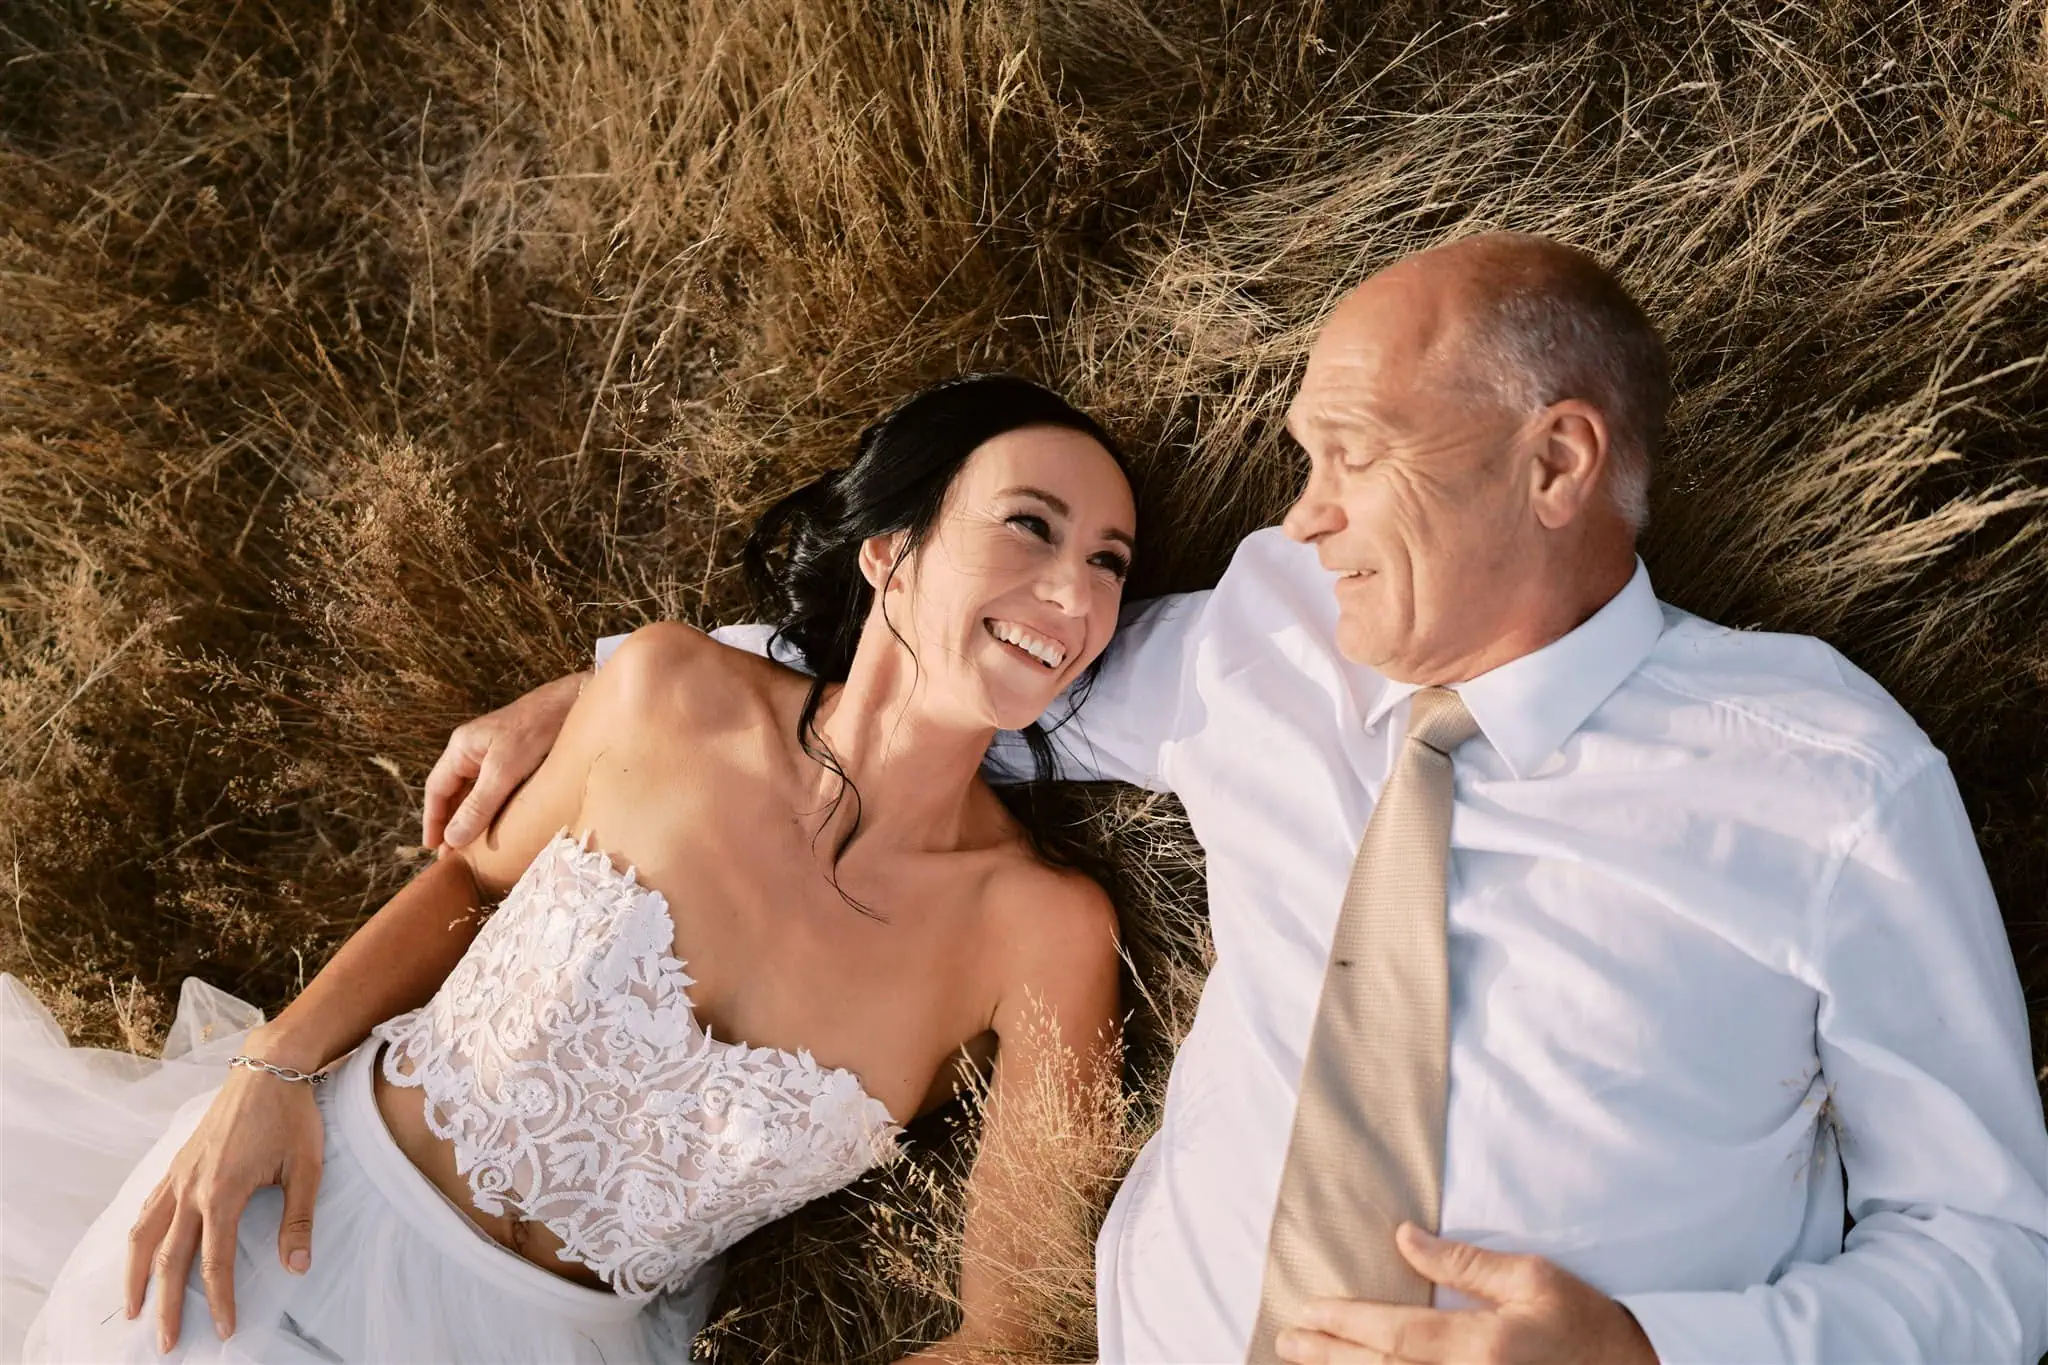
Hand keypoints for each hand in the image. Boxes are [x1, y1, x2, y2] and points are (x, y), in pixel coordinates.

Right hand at [123, 1034, 325, 1351]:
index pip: (215, 1262)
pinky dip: (138, 1237)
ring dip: (135, 1276)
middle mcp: (191, 1187)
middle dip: (166, 1305)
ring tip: (132, 1309)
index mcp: (223, 1192)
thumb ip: (299, 1220)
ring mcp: (178, 1174)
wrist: (270, 1066)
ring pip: (145, 1234)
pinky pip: (148, 1207)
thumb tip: (298, 1267)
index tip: (225, 1329)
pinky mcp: (177, 1163)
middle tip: (165, 1343)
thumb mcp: (307, 1167)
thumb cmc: (293, 1115)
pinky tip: (139, 1253)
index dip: (220, 1300)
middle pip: (169, 1259)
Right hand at [422, 671, 585, 848]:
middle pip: (453, 792)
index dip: (433, 820)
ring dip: (472, 818)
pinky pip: (496, 788)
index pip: (436, 789)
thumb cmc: (537, 729)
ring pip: (475, 792)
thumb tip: (452, 839)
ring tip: (473, 848)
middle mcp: (473, 750)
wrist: (575, 702)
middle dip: (451, 823)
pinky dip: (492, 808)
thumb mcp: (504, 771)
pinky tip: (499, 826)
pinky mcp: (517, 758)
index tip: (433, 848)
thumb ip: (479, 805)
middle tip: (452, 857)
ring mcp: (495, 753)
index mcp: (462, 748)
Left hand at [1275, 1222, 1657, 1364]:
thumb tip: (1406, 1238)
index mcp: (1481, 1345)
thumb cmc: (1587, 1324)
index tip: (1306, 1311)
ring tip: (1306, 1364)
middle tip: (1286, 1342)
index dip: (1344, 1323)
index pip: (1395, 1333)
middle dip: (1328, 1355)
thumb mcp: (1533, 1278)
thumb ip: (1465, 1262)